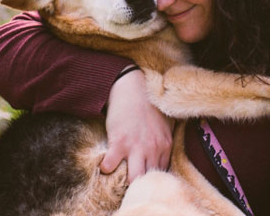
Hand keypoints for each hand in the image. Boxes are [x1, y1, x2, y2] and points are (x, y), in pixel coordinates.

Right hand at [100, 68, 173, 182]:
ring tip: (120, 179)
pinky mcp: (118, 143)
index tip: (145, 177)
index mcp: (165, 145)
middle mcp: (153, 149)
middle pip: (150, 179)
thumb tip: (163, 152)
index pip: (162, 172)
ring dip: (127, 181)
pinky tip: (105, 165)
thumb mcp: (164, 122)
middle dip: (142, 184)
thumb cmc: (146, 103)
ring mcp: (136, 148)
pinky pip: (110, 166)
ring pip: (135, 179)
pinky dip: (105, 169)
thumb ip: (165, 139)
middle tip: (132, 182)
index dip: (153, 177)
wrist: (131, 86)